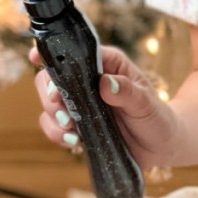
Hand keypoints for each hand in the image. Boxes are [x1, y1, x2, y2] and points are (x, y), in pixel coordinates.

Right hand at [30, 45, 180, 168]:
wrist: (162, 146)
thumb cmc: (157, 117)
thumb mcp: (147, 103)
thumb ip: (127, 92)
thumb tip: (106, 83)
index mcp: (106, 65)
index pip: (75, 52)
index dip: (52, 53)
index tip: (35, 56)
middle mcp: (88, 82)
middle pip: (52, 78)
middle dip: (49, 94)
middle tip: (60, 107)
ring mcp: (80, 105)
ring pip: (49, 104)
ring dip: (52, 117)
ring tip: (70, 130)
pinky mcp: (78, 126)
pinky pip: (55, 127)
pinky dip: (58, 135)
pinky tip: (74, 142)